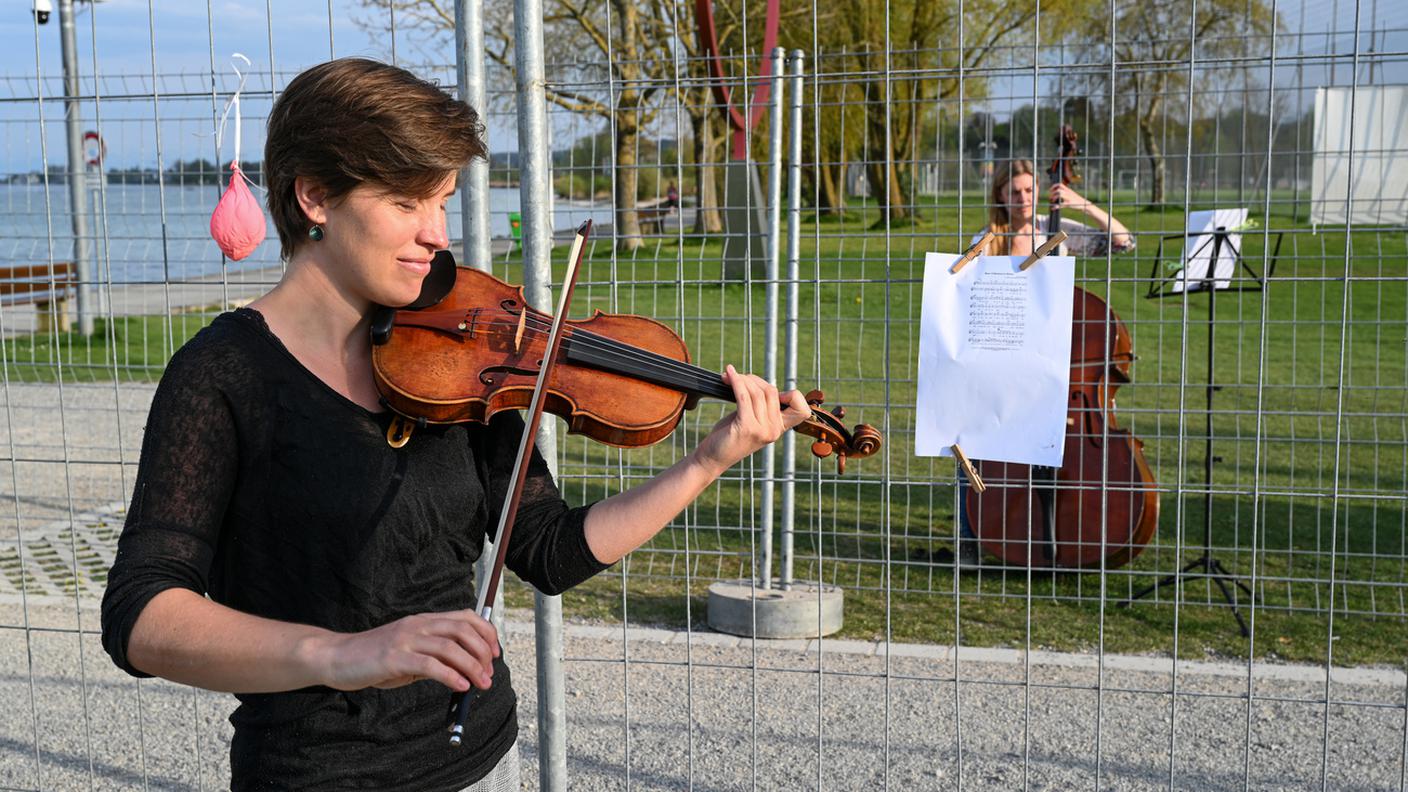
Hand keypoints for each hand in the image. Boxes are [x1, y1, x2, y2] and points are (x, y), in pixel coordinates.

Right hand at [313, 609, 500, 692]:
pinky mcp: (394, 657)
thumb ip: (433, 656)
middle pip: (462, 630)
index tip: (495, 654)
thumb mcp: (409, 652)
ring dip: (472, 666)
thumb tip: (462, 671)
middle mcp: (417, 625)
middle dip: (483, 652)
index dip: (486, 634)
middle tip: (489, 673)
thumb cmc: (374, 657)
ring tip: (481, 683)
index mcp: (423, 621)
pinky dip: (450, 676)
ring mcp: (406, 639)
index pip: (465, 618)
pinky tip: (460, 686)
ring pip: (450, 647)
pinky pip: (430, 665)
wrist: (337, 657)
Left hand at [693, 365, 810, 474]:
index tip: (769, 390)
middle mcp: (774, 430)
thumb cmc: (730, 435)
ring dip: (741, 379)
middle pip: (772, 391)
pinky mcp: (747, 427)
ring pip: (757, 392)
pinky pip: (744, 396)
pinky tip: (728, 374)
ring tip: (729, 377)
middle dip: (754, 380)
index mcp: (779, 429)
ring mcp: (762, 430)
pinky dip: (736, 382)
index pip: (801, 408)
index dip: (793, 395)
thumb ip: (760, 405)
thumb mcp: (751, 419)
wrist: (713, 457)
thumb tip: (756, 380)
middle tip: (738, 378)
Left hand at [1049, 182, 1087, 210]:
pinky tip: (1053, 208)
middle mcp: (1068, 193)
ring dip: (1054, 198)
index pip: (1060, 184)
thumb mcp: (1071, 194)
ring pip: (1059, 194)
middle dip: (1052, 193)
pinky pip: (1061, 204)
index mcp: (1068, 190)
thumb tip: (1056, 194)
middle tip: (1050, 197)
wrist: (1085, 204)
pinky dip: (1056, 206)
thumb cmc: (1076, 200)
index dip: (1053, 186)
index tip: (1050, 190)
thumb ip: (1065, 193)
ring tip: (1052, 201)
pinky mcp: (1069, 203)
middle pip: (1058, 190)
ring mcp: (1069, 198)